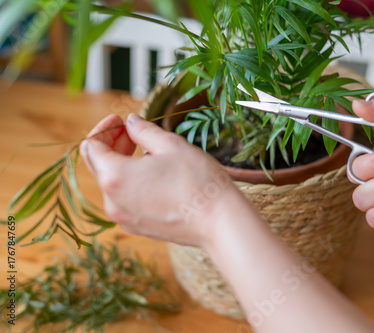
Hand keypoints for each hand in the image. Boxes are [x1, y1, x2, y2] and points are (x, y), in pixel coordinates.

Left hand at [80, 113, 241, 247]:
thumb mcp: (171, 145)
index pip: (91, 147)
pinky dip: (133, 184)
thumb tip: (131, 122)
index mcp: (114, 176)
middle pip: (99, 166)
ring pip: (113, 184)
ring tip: (151, 154)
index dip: (104, 129)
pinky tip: (156, 176)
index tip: (120, 121)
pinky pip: (126, 200)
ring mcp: (124, 218)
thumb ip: (143, 131)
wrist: (219, 222)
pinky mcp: (138, 228)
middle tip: (134, 132)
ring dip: (124, 164)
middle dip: (113, 145)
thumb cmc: (197, 180)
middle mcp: (112, 201)